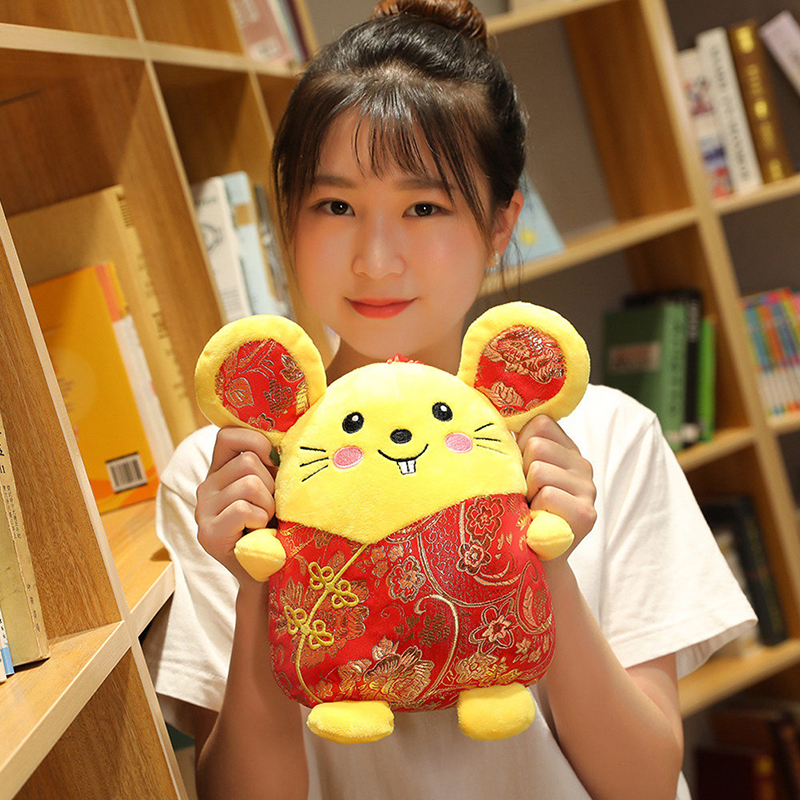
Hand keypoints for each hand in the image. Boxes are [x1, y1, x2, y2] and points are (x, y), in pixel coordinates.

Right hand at [195, 427, 276, 586]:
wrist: (269, 573)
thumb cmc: (276, 526)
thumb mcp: (273, 488)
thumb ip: (270, 464)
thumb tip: (287, 440)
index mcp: (220, 471)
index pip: (227, 435)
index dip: (255, 441)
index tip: (272, 462)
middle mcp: (206, 487)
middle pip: (248, 461)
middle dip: (271, 484)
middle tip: (270, 508)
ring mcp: (203, 510)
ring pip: (249, 484)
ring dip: (268, 505)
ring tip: (265, 522)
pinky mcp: (208, 533)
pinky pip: (243, 509)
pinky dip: (260, 520)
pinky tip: (256, 533)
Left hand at [517, 415, 596, 557]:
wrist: (531, 562)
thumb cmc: (516, 512)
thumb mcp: (516, 474)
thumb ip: (515, 448)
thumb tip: (489, 416)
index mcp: (566, 450)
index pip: (539, 422)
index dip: (518, 442)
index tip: (517, 469)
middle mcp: (583, 466)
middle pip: (536, 445)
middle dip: (520, 471)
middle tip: (524, 496)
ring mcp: (589, 490)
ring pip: (539, 470)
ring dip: (526, 492)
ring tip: (529, 509)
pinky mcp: (586, 514)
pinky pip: (548, 495)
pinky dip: (534, 510)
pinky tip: (537, 522)